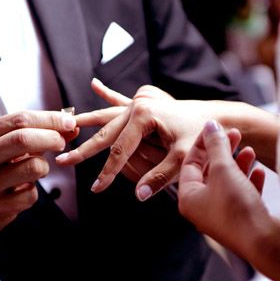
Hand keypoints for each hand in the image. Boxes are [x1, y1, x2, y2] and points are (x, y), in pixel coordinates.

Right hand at [0, 110, 77, 241]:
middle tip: (61, 143)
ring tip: (37, 169)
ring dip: (44, 167)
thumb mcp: (7, 144)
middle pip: (23, 139)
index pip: (20, 119)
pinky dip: (34, 191)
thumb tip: (71, 125)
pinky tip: (23, 190)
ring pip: (32, 167)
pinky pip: (31, 194)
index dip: (50, 119)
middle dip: (51, 138)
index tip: (69, 121)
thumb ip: (38, 133)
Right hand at [56, 79, 220, 199]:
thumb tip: (140, 195)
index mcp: (145, 116)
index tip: (97, 188)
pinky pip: (121, 101)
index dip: (108, 171)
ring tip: (68, 124)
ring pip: (108, 118)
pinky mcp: (145, 104)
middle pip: (106, 133)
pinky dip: (108, 95)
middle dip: (85, 149)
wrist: (216, 118)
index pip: (121, 150)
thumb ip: (161, 176)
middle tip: (63, 160)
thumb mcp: (183, 158)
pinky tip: (96, 84)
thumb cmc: (202, 137)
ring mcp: (140, 104)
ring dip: (88, 123)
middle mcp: (138, 106)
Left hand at [178, 120, 267, 257]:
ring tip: (251, 151)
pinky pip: (241, 196)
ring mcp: (221, 216)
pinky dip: (248, 181)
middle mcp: (201, 209)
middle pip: (209, 172)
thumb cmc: (237, 206)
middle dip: (223, 152)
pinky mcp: (240, 221)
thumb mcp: (223, 169)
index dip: (203, 142)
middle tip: (236, 134)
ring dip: (238, 165)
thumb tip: (211, 125)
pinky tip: (259, 171)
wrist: (263, 243)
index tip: (217, 127)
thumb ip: (216, 145)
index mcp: (188, 198)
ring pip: (227, 183)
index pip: (190, 163)